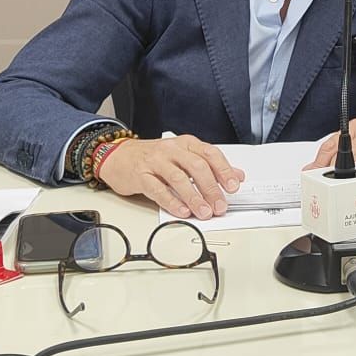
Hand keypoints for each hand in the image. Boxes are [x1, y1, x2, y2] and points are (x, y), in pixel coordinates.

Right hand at [96, 135, 243, 217]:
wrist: (118, 156)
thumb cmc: (154, 157)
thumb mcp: (184, 156)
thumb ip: (210, 165)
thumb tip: (237, 176)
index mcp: (186, 144)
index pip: (210, 154)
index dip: (224, 170)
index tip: (233, 186)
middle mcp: (172, 150)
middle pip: (196, 166)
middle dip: (211, 188)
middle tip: (220, 205)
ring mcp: (155, 162)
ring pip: (178, 178)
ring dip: (194, 197)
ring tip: (204, 212)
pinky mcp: (141, 176)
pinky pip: (158, 190)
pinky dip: (172, 201)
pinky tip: (183, 211)